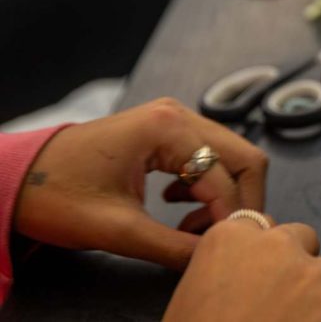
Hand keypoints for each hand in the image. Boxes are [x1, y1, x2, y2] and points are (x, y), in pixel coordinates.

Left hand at [13, 98, 267, 269]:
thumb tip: (214, 259)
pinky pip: (209, 157)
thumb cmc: (56, 196)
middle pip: (244, 157)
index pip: (226, 177)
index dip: (231, 218)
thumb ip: (173, 247)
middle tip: (220, 238)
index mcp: (167, 128)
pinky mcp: (168, 130)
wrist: (18, 178)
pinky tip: (176, 207)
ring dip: (222, 196)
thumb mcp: (116, 230)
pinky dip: (205, 187)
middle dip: (240, 202)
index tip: (221, 249)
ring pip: (230, 157)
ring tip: (191, 227)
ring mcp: (174, 119)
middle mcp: (178, 115)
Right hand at [163, 218, 320, 321]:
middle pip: (302, 241)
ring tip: (315, 321)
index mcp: (228, 240)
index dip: (264, 259)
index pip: (260, 229)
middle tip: (287, 307)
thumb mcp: (189, 298)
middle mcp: (274, 245)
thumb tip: (250, 281)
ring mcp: (311, 273)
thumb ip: (225, 275)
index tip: (260, 284)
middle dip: (297, 270)